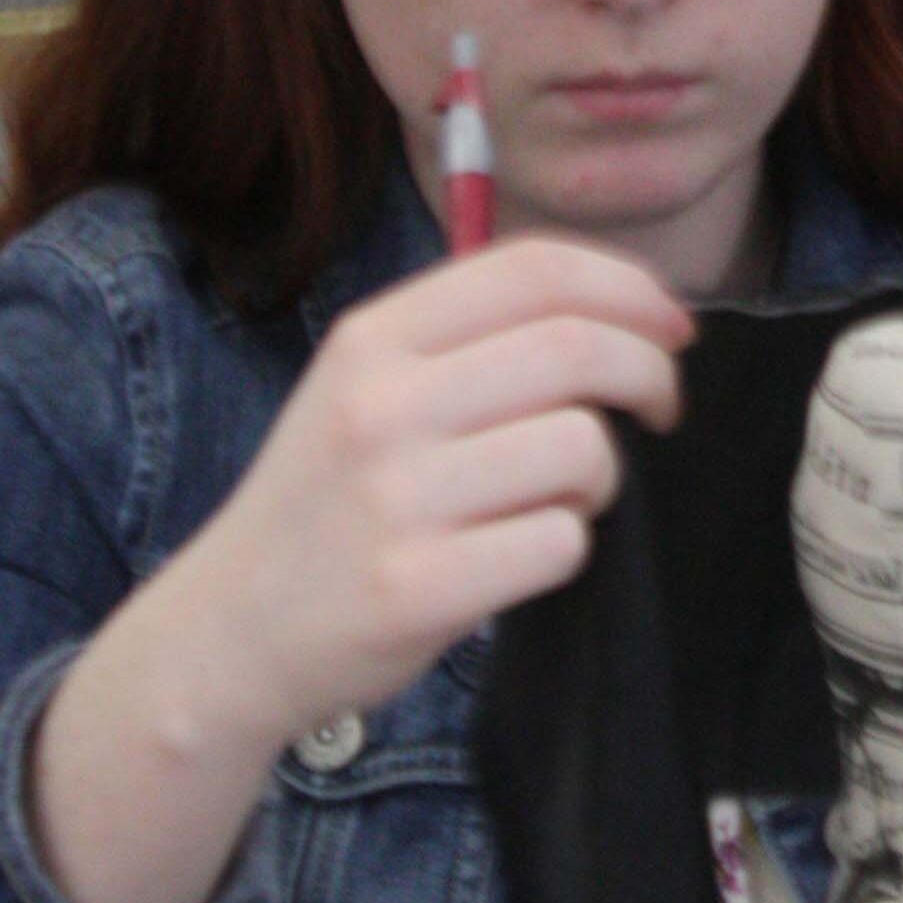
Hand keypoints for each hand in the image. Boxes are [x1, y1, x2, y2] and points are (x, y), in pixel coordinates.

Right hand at [174, 236, 693, 748]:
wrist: (231, 633)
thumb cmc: (330, 506)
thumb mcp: (365, 388)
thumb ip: (472, 340)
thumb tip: (628, 311)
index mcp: (372, 338)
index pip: (535, 269)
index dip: (631, 289)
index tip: (671, 327)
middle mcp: (380, 404)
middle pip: (578, 349)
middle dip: (651, 374)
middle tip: (662, 408)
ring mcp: (396, 497)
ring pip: (582, 449)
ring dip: (602, 478)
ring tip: (559, 500)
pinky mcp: (417, 587)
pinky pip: (560, 543)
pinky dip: (564, 549)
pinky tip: (517, 557)